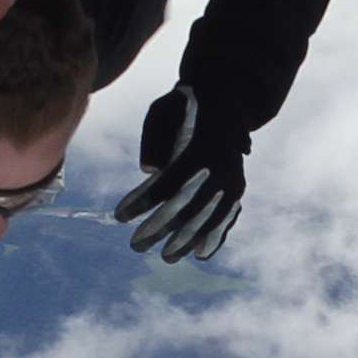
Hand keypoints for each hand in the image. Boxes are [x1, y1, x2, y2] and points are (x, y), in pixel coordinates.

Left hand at [110, 84, 249, 263]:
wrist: (227, 100)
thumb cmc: (186, 106)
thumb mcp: (164, 109)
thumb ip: (153, 137)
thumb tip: (149, 171)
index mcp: (200, 145)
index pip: (169, 181)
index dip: (144, 201)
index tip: (120, 215)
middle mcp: (219, 167)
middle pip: (189, 206)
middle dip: (160, 229)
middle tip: (135, 245)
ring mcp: (232, 180)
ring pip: (210, 218)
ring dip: (187, 241)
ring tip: (166, 257)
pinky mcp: (237, 189)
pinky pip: (227, 219)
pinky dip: (215, 238)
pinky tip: (199, 254)